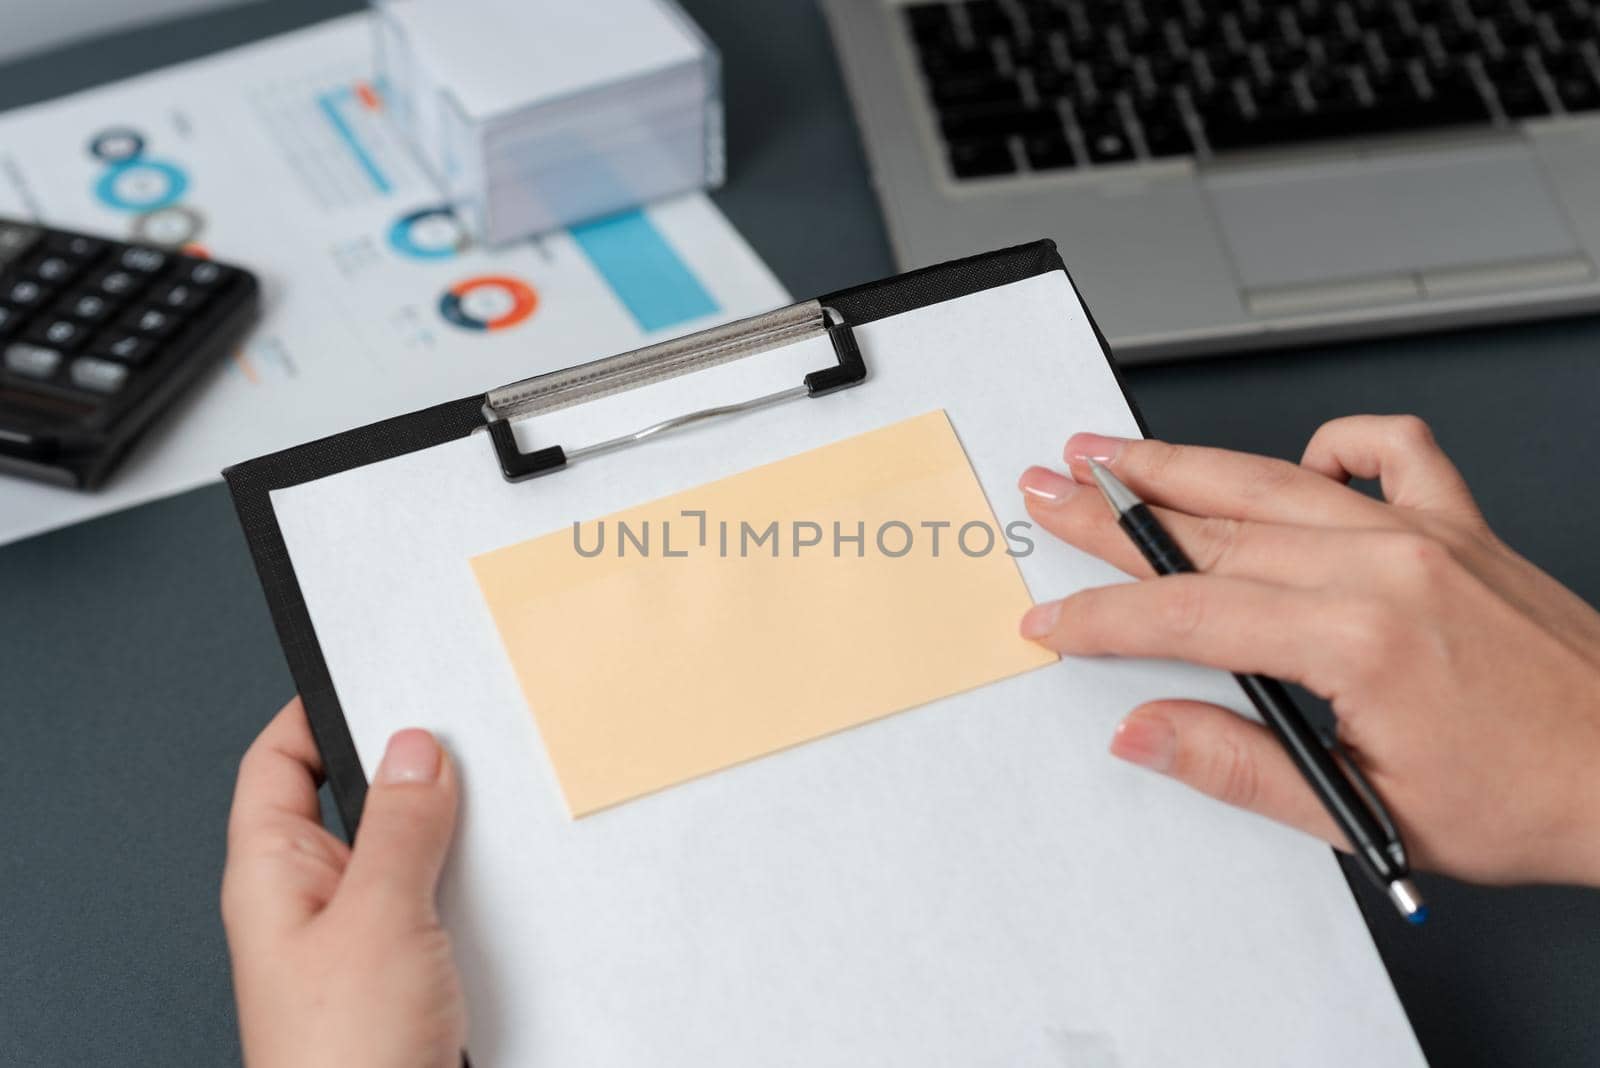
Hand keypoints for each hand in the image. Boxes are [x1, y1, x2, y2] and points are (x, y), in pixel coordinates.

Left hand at [222, 699, 464, 1067]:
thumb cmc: (340, 1060)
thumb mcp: (378, 919)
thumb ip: (401, 827)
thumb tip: (415, 748)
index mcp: (274, 876)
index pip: (280, 763)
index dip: (319, 709)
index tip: (376, 666)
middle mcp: (315, 902)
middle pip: (358, 800)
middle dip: (412, 766)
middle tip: (465, 729)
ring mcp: (365, 940)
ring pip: (412, 852)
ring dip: (455, 832)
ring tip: (499, 804)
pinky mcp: (412, 973)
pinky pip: (444, 901)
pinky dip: (478, 883)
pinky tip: (512, 877)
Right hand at [1017, 415, 1599, 887]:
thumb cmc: (1531, 799)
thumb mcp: (1367, 811)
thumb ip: (1239, 766)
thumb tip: (1144, 733)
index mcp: (1360, 638)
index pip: (1190, 615)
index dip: (1105, 618)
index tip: (1054, 619)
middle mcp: (1388, 565)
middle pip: (1214, 526)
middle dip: (1115, 513)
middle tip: (1051, 492)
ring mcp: (1426, 531)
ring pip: (1275, 479)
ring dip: (1182, 464)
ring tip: (1114, 451)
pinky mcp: (1461, 522)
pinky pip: (1391, 449)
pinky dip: (1335, 443)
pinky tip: (1297, 458)